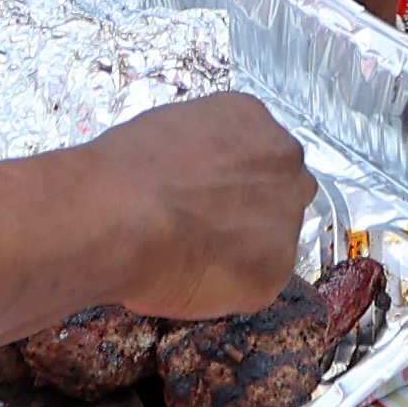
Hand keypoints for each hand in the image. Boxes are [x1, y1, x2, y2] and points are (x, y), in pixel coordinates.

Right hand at [68, 92, 321, 320]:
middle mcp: (284, 161)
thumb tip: (195, 178)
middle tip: (208, 226)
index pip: (259, 150)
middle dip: (255, 208)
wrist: (120, 214)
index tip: (206, 194)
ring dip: (243, 250)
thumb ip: (202, 151)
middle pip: (284, 189)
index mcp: (253, 118)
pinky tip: (191, 278)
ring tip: (191, 255)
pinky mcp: (276, 271)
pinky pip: (255, 282)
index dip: (232, 177)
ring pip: (273, 240)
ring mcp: (287, 217)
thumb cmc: (125, 170)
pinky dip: (228, 288)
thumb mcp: (168, 132)